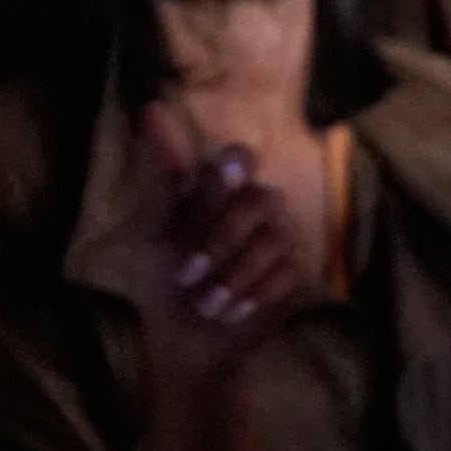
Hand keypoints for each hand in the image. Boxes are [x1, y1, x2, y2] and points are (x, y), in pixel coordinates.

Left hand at [129, 103, 319, 365]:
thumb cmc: (162, 283)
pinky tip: (232, 310)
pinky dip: (255, 293)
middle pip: (259, 199)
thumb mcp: (150, 231)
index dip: (228, 175)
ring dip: (233, 274)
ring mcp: (283, 236)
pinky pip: (289, 269)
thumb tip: (153, 107)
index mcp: (219, 190)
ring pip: (274, 237)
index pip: (239, 158)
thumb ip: (163, 177)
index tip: (217, 185)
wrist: (185, 343)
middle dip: (219, 240)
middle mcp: (256, 205)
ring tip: (207, 303)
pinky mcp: (300, 271)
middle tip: (186, 274)